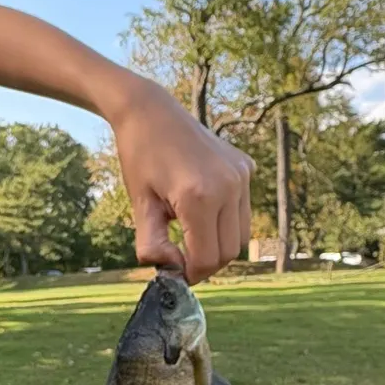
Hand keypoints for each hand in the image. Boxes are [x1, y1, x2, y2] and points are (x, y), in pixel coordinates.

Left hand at [110, 81, 253, 282]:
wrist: (149, 111)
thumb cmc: (139, 156)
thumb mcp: (139, 204)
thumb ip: (152, 245)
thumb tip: (172, 271)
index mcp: (199, 196)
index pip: (207, 258)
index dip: (190, 274)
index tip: (174, 272)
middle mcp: (228, 185)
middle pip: (229, 251)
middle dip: (205, 262)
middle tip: (180, 256)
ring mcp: (241, 175)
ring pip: (241, 234)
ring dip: (218, 242)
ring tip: (188, 229)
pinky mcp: (246, 167)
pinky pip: (243, 209)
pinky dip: (225, 219)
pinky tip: (200, 204)